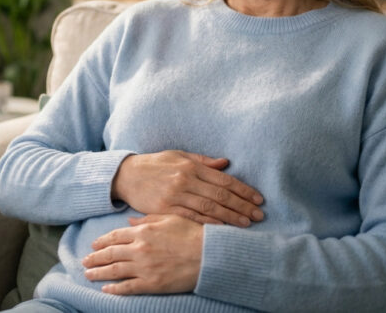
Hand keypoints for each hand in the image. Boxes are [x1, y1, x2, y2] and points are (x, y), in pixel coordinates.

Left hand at [83, 214, 202, 294]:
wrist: (210, 254)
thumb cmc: (193, 233)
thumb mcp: (169, 218)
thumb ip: (146, 220)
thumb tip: (129, 222)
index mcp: (143, 232)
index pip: (116, 236)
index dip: (102, 241)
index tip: (94, 244)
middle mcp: (140, 249)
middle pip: (111, 253)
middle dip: (95, 257)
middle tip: (84, 261)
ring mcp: (144, 267)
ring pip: (115, 270)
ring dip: (99, 273)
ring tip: (88, 274)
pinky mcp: (152, 284)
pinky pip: (128, 287)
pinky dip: (115, 289)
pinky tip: (106, 289)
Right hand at [111, 150, 263, 225]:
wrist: (126, 175)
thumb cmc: (154, 165)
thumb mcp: (178, 156)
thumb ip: (203, 161)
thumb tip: (226, 163)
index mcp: (191, 165)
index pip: (223, 179)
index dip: (243, 189)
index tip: (258, 198)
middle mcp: (185, 179)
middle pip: (220, 195)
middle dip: (242, 205)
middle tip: (259, 215)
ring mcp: (175, 195)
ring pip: (209, 207)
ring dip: (230, 217)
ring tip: (246, 223)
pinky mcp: (165, 209)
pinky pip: (191, 217)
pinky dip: (208, 223)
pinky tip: (222, 228)